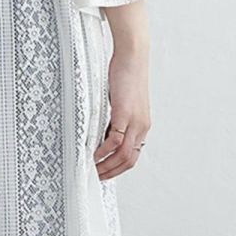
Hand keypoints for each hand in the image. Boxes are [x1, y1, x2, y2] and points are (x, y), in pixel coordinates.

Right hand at [94, 2, 150, 180]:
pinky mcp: (124, 114)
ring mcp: (134, 122)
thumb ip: (115, 119)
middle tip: (97, 178)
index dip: (119, 169)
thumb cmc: (126, 76)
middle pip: (129, 160)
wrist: (133, 57)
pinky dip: (104, 151)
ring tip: (93, 170)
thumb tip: (103, 131)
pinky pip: (115, 141)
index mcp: (142, 125)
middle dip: (112, 173)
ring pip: (123, 155)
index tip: (105, 173)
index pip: (133, 156)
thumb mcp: (122, 103)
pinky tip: (93, 154)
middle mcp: (142, 127)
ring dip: (107, 166)